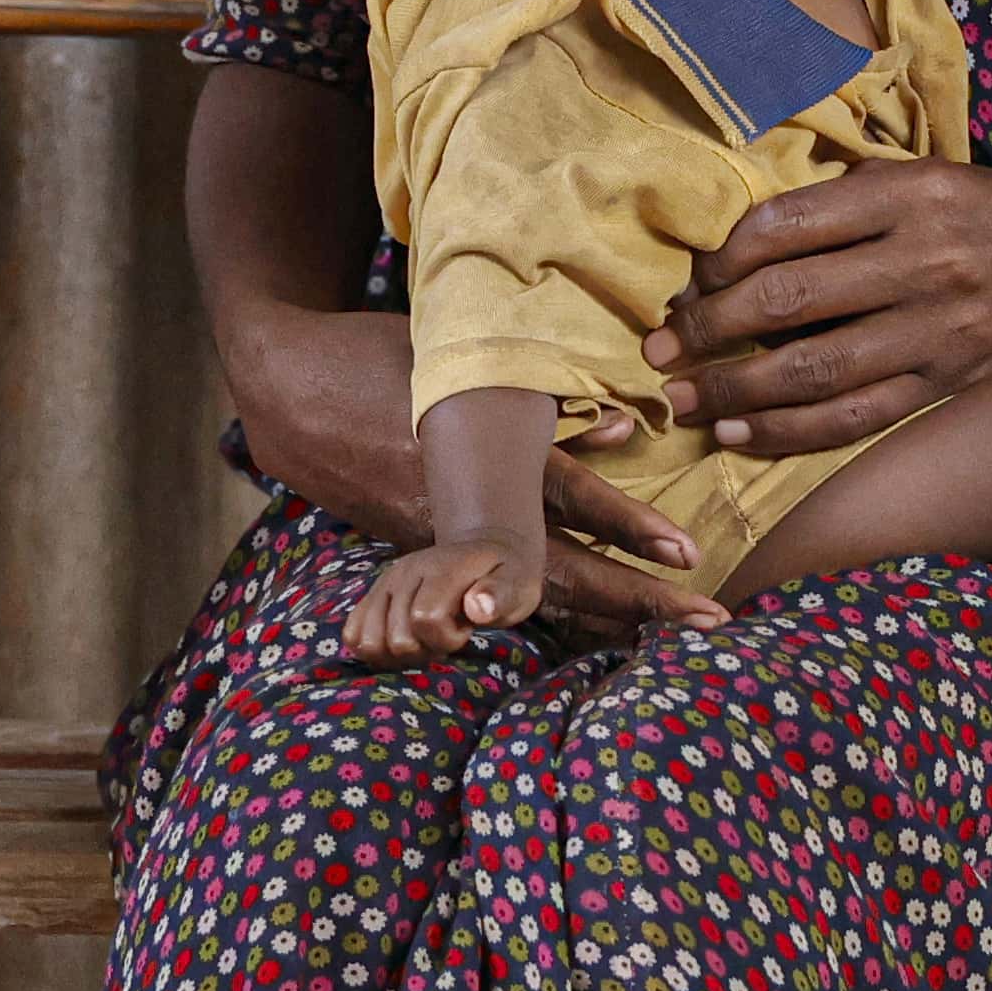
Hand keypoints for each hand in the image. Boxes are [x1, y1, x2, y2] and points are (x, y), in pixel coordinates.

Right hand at [217, 295, 713, 623]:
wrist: (284, 390)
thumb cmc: (378, 354)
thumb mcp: (453, 355)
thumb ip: (540, 393)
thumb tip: (624, 428)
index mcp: (471, 451)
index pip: (566, 497)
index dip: (627, 524)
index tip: (686, 551)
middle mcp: (461, 509)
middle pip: (562, 567)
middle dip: (637, 598)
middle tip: (707, 619)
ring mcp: (439, 540)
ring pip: (533, 593)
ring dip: (606, 614)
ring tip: (671, 636)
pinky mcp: (423, 553)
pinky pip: (499, 595)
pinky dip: (554, 612)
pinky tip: (602, 631)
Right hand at [336, 533, 556, 662]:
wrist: (487, 551)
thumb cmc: (506, 577)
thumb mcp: (519, 585)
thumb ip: (500, 596)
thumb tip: (478, 607)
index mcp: (441, 569)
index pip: (425, 620)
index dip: (447, 639)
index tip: (465, 630)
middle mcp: (405, 572)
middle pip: (397, 638)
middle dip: (426, 650)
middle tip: (447, 635)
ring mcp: (384, 583)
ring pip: (367, 640)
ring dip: (398, 654)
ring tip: (424, 639)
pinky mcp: (373, 595)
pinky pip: (352, 632)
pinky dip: (375, 649)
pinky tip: (403, 642)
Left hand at [664, 163, 991, 458]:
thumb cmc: (988, 212)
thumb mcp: (922, 176)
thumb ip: (842, 201)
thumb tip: (737, 244)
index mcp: (910, 194)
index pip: (787, 225)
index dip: (720, 258)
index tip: (685, 281)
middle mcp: (924, 260)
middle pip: (789, 300)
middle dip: (707, 328)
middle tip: (656, 348)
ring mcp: (938, 330)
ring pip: (815, 369)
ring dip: (734, 387)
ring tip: (681, 398)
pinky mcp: (947, 384)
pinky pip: (855, 417)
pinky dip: (789, 431)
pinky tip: (740, 431)